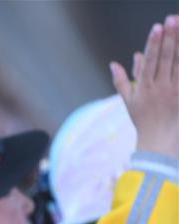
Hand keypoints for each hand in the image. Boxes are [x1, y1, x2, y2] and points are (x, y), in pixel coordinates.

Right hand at [111, 16, 178, 156]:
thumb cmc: (142, 119)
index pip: (150, 61)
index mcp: (144, 88)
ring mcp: (174, 90)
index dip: (153, 44)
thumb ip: (121, 80)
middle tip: (171, 20)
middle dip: (169, 39)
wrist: (158, 139)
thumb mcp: (128, 101)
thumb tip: (113, 63)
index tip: (156, 28)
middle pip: (166, 59)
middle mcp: (160, 87)